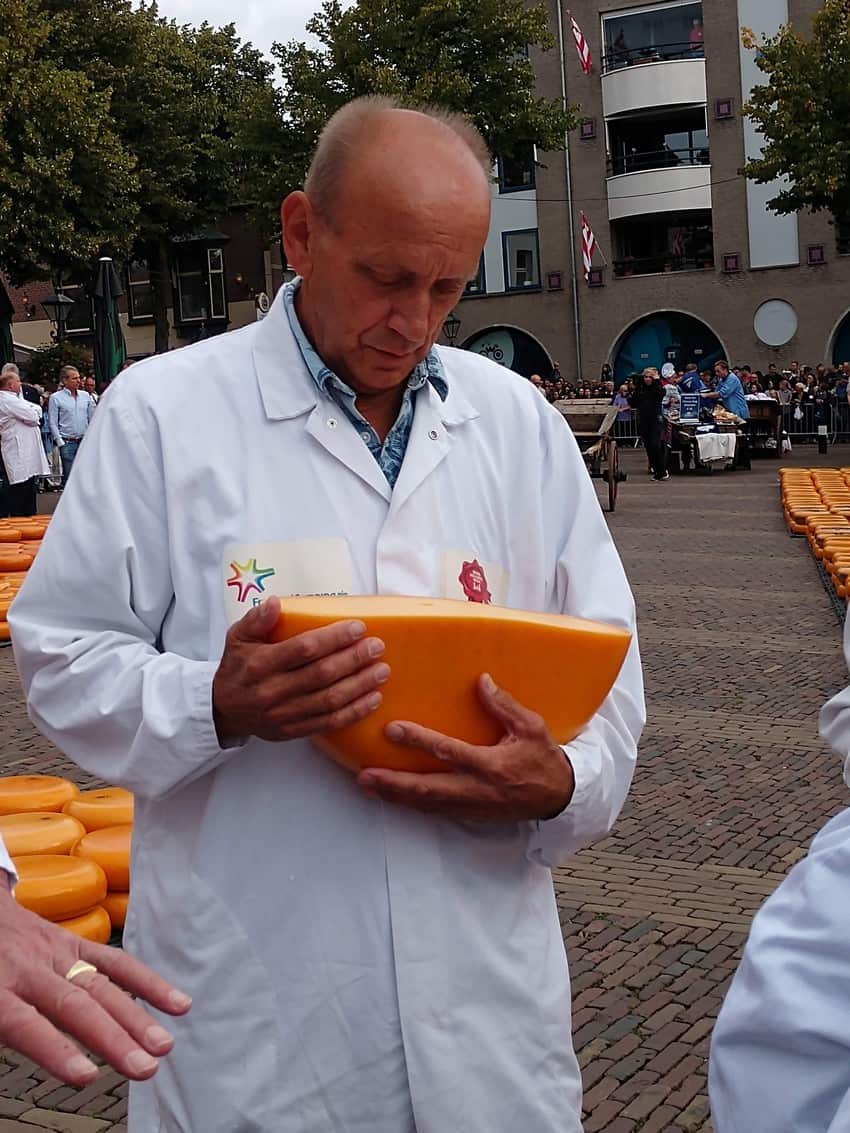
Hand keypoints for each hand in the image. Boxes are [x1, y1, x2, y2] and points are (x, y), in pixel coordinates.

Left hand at [0, 872, 190, 1084]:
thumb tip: (25, 1044)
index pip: (27, 1024)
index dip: (57, 1050)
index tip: (86, 1076)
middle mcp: (31, 971)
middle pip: (76, 1006)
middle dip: (113, 1038)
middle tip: (144, 1068)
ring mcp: (58, 954)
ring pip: (102, 986)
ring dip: (137, 1018)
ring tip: (163, 1046)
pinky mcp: (77, 945)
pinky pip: (116, 961)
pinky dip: (148, 982)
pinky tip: (176, 1003)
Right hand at [212, 596, 388, 744]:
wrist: (224, 710)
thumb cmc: (237, 667)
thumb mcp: (237, 638)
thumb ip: (256, 619)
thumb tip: (275, 602)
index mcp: (261, 664)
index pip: (304, 649)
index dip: (334, 638)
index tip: (358, 627)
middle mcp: (273, 691)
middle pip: (322, 675)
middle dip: (354, 659)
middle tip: (376, 647)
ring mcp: (284, 714)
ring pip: (330, 700)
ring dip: (360, 685)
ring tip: (382, 671)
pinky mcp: (293, 730)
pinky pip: (329, 723)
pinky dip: (354, 712)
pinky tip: (373, 699)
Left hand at [357, 674, 574, 821]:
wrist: (559, 797)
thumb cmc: (544, 759)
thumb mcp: (531, 727)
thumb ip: (504, 705)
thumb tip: (481, 681)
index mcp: (491, 765)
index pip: (447, 751)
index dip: (418, 741)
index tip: (392, 730)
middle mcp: (477, 789)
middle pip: (427, 788)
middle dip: (394, 782)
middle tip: (364, 775)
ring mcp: (472, 806)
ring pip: (426, 804)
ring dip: (395, 796)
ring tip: (367, 784)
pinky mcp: (470, 814)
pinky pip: (435, 811)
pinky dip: (411, 805)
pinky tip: (392, 797)